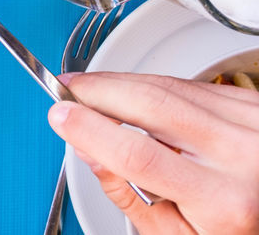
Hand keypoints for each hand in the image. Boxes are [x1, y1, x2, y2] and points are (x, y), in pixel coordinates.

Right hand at [49, 71, 258, 234]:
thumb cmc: (230, 229)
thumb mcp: (174, 234)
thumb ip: (124, 192)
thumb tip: (85, 145)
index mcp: (223, 201)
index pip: (139, 154)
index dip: (90, 129)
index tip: (61, 116)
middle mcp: (244, 157)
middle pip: (152, 104)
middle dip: (98, 90)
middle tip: (67, 89)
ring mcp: (251, 124)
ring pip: (167, 85)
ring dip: (119, 83)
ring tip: (91, 90)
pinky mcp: (251, 102)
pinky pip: (187, 82)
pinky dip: (151, 84)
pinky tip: (132, 93)